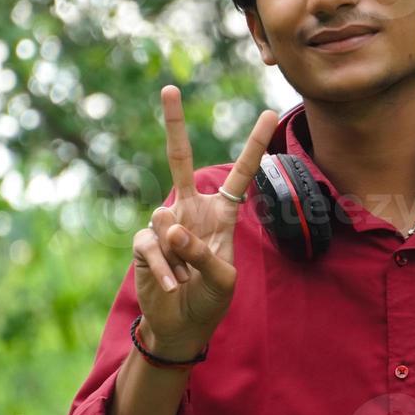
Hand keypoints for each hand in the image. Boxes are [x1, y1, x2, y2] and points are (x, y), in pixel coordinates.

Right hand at [132, 85, 277, 353]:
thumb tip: (170, 226)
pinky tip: (173, 286)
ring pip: (165, 220)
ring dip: (179, 256)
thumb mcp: (223, 279)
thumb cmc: (211, 299)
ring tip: (187, 279)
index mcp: (221, 215)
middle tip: (170, 88)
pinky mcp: (144, 242)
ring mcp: (165, 224)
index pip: (241, 175)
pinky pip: (152, 245)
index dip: (254, 145)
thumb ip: (202, 252)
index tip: (270, 113)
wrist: (182, 326)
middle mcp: (191, 211)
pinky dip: (164, 268)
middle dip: (174, 124)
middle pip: (180, 160)